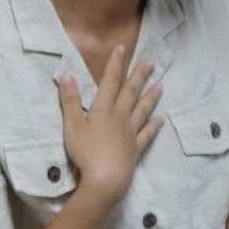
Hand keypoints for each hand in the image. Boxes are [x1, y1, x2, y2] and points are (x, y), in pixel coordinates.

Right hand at [58, 44, 162, 199]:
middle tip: (151, 62)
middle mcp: (120, 118)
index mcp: (103, 110)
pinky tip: (160, 120)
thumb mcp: (71, 126)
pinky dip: (154, 127)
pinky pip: (146, 135)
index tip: (122, 48)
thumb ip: (70, 101)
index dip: (115, 64)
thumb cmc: (86, 152)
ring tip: (160, 85)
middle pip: (131, 93)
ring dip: (151, 97)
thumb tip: (67, 75)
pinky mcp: (135, 150)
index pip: (110, 82)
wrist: (105, 179)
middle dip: (139, 76)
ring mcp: (130, 134)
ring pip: (142, 111)